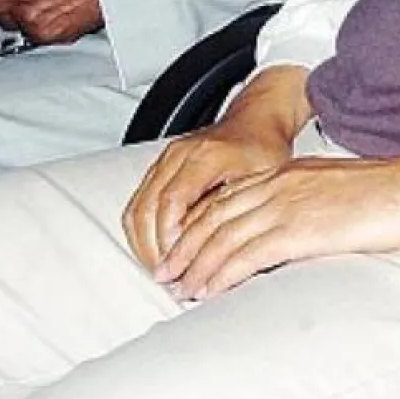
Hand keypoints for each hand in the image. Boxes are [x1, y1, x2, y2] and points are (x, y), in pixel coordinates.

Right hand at [124, 65, 311, 270]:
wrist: (255, 121)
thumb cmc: (263, 148)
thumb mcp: (262, 180)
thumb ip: (237, 211)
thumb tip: (220, 253)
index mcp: (205, 156)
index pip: (172, 201)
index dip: (171, 238)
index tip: (179, 266)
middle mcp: (179, 155)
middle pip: (147, 208)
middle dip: (153, 249)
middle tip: (169, 278)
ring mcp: (166, 159)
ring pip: (136, 208)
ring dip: (144, 244)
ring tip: (162, 270)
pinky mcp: (160, 167)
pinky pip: (138, 203)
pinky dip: (141, 231)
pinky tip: (156, 251)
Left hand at [153, 140, 399, 299]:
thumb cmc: (385, 193)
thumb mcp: (332, 189)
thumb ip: (304, 202)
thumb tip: (291, 228)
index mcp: (286, 173)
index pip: (227, 199)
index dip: (198, 225)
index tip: (182, 248)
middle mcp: (278, 185)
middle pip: (215, 217)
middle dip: (186, 247)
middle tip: (166, 273)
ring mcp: (286, 205)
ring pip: (224, 236)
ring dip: (196, 265)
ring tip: (180, 288)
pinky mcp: (299, 229)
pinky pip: (248, 254)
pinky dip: (222, 273)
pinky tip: (209, 289)